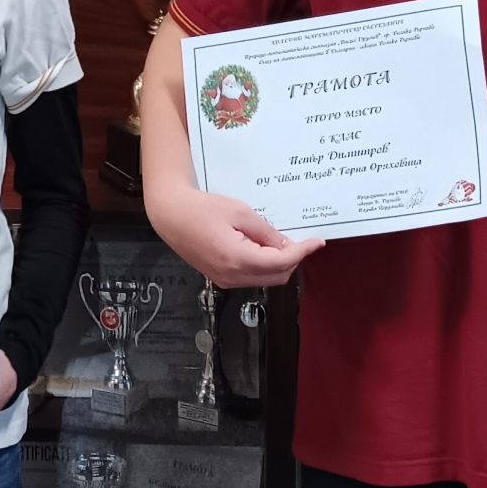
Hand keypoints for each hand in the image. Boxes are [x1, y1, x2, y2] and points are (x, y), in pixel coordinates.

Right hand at [146, 186, 324, 288]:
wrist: (170, 215)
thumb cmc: (199, 209)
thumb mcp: (239, 212)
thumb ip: (265, 231)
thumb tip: (285, 244)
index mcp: (238, 259)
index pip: (281, 262)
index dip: (302, 252)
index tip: (316, 242)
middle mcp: (231, 275)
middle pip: (276, 276)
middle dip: (292, 260)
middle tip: (300, 240)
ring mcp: (224, 279)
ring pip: (264, 279)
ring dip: (277, 264)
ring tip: (278, 241)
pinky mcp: (220, 276)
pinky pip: (249, 277)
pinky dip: (262, 265)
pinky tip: (261, 247)